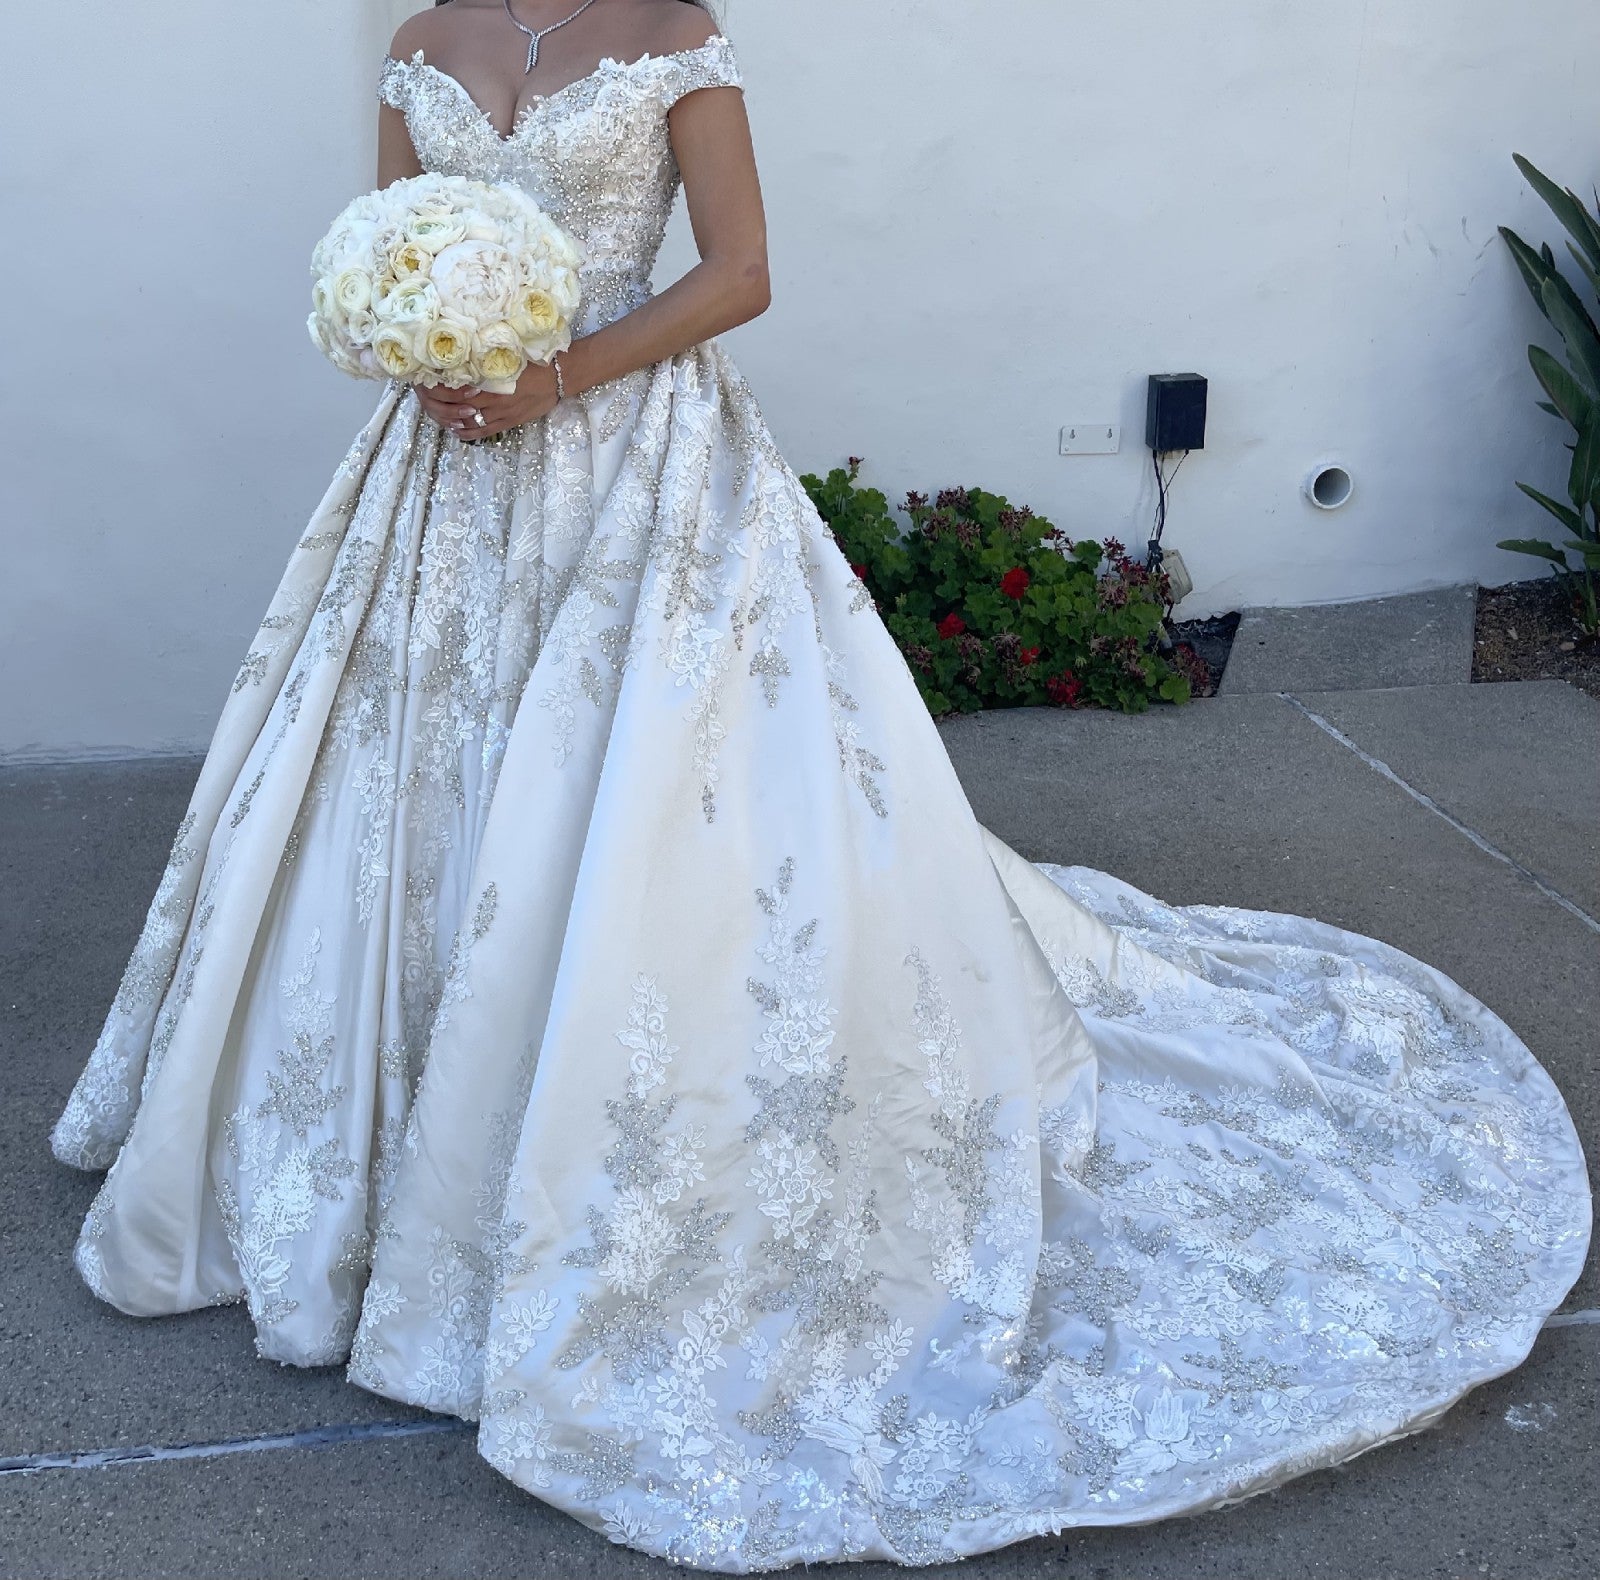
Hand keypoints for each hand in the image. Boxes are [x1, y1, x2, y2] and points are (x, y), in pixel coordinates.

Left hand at [413, 359, 562, 440]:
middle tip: (428, 399)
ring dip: (453, 420)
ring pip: (470, 421)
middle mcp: (495, 399)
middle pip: (460, 405)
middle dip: (442, 404)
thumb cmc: (535, 361)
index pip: (460, 387)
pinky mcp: (510, 422)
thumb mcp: (509, 355)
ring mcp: (502, 414)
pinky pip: (485, 432)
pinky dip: (468, 433)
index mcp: (494, 380)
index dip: (442, 387)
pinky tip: (457, 431)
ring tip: (440, 416)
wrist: (560, 377)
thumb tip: (464, 354)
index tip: (429, 380)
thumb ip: (487, 358)